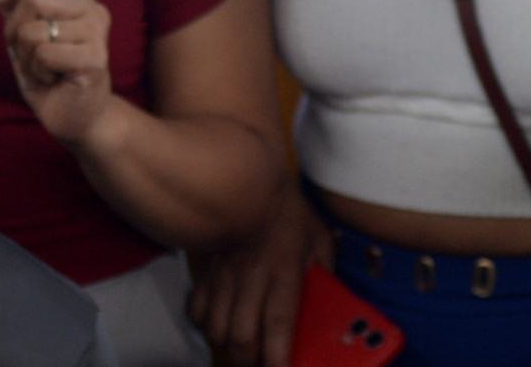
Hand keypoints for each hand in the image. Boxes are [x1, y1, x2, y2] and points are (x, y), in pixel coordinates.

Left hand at [0, 0, 113, 142]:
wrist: (76, 116)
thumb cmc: (50, 73)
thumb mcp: (24, 35)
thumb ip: (12, 6)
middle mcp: (91, 8)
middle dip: (13, 28)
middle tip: (25, 51)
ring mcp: (96, 33)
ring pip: (33, 30)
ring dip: (25, 55)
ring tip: (43, 68)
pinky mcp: (95, 58)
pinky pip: (43, 54)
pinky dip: (36, 71)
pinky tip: (53, 79)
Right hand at [188, 185, 329, 366]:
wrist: (244, 182)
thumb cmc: (287, 213)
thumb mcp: (318, 237)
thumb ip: (324, 271)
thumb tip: (332, 300)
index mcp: (283, 273)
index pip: (278, 323)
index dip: (277, 357)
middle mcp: (251, 280)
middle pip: (241, 337)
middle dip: (249, 362)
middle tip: (260, 363)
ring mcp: (224, 277)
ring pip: (217, 329)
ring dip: (229, 347)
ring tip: (242, 349)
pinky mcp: (206, 272)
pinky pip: (197, 310)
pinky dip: (206, 326)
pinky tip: (219, 324)